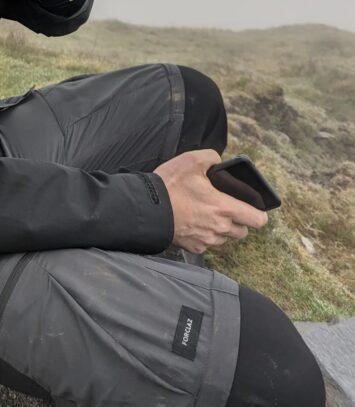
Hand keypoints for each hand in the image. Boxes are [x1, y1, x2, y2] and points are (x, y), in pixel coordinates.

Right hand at [154, 150, 268, 254]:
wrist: (146, 208)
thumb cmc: (169, 185)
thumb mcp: (191, 160)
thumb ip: (212, 158)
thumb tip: (220, 163)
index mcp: (225, 208)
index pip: (258, 220)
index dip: (259, 213)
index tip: (254, 208)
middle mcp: (220, 228)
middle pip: (243, 231)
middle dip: (238, 221)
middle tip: (224, 207)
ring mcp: (207, 241)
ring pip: (225, 238)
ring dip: (221, 229)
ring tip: (205, 213)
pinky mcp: (194, 248)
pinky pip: (207, 244)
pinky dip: (204, 235)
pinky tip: (192, 222)